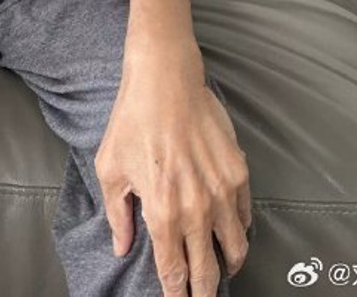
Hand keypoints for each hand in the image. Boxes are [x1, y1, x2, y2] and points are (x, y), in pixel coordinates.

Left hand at [95, 47, 251, 296]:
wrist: (165, 82)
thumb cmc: (132, 121)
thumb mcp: (110, 169)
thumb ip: (117, 214)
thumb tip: (122, 245)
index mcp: (163, 213)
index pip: (175, 271)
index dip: (177, 293)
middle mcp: (197, 210)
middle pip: (209, 270)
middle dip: (205, 291)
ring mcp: (223, 193)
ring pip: (236, 248)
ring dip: (228, 264)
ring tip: (220, 269)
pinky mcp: (238, 173)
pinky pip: (245, 216)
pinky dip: (239, 230)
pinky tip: (230, 231)